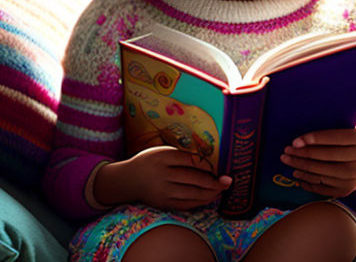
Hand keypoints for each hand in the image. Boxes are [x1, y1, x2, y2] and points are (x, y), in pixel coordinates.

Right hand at [95, 146, 231, 210]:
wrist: (127, 180)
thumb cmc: (151, 161)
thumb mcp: (162, 150)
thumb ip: (182, 153)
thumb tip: (209, 158)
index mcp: (163, 157)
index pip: (189, 160)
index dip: (206, 164)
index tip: (219, 165)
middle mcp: (162, 174)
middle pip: (192, 178)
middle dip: (213, 181)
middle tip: (228, 181)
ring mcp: (162, 191)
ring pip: (190, 193)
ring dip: (209, 193)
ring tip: (222, 190)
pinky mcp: (162, 203)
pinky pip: (184, 204)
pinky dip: (199, 202)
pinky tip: (210, 197)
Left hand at [280, 127, 355, 197]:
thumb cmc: (352, 133)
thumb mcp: (350, 125)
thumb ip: (334, 125)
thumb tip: (306, 124)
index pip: (337, 138)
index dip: (316, 139)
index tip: (296, 141)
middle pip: (327, 157)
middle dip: (303, 154)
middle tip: (286, 151)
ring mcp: (355, 176)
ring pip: (323, 173)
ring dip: (302, 168)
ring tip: (288, 162)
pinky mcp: (348, 189)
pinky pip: (323, 188)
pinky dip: (308, 182)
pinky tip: (298, 175)